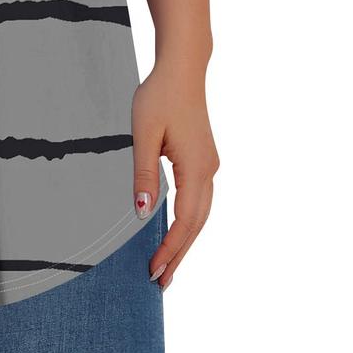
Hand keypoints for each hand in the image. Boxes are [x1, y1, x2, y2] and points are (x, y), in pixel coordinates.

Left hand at [131, 57, 219, 288]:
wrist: (181, 69)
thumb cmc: (158, 96)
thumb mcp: (143, 133)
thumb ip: (143, 173)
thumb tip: (144, 213)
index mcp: (196, 168)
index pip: (185, 221)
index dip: (170, 248)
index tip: (155, 271)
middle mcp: (209, 171)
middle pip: (197, 225)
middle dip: (179, 254)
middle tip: (161, 282)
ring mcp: (210, 165)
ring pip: (201, 214)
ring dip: (185, 240)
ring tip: (168, 265)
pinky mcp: (204, 159)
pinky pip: (198, 200)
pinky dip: (188, 221)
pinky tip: (174, 230)